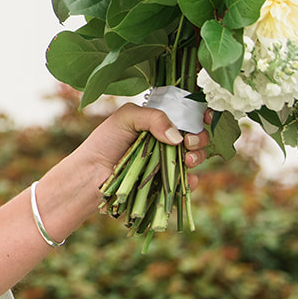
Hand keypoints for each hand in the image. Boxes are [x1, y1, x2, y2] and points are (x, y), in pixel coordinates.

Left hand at [87, 101, 209, 182]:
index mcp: (158, 122)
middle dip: (200, 138)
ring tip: (187, 160)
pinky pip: (187, 183)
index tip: (206, 118)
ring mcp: (167, 162)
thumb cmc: (105, 142)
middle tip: (189, 142)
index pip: (188, 115)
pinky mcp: (166, 182)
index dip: (201, 116)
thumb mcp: (126, 118)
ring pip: (195, 158)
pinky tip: (188, 179)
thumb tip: (178, 137)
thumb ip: (153, 117)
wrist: (92, 173)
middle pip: (197, 137)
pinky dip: (192, 181)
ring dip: (198, 157)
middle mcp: (166, 141)